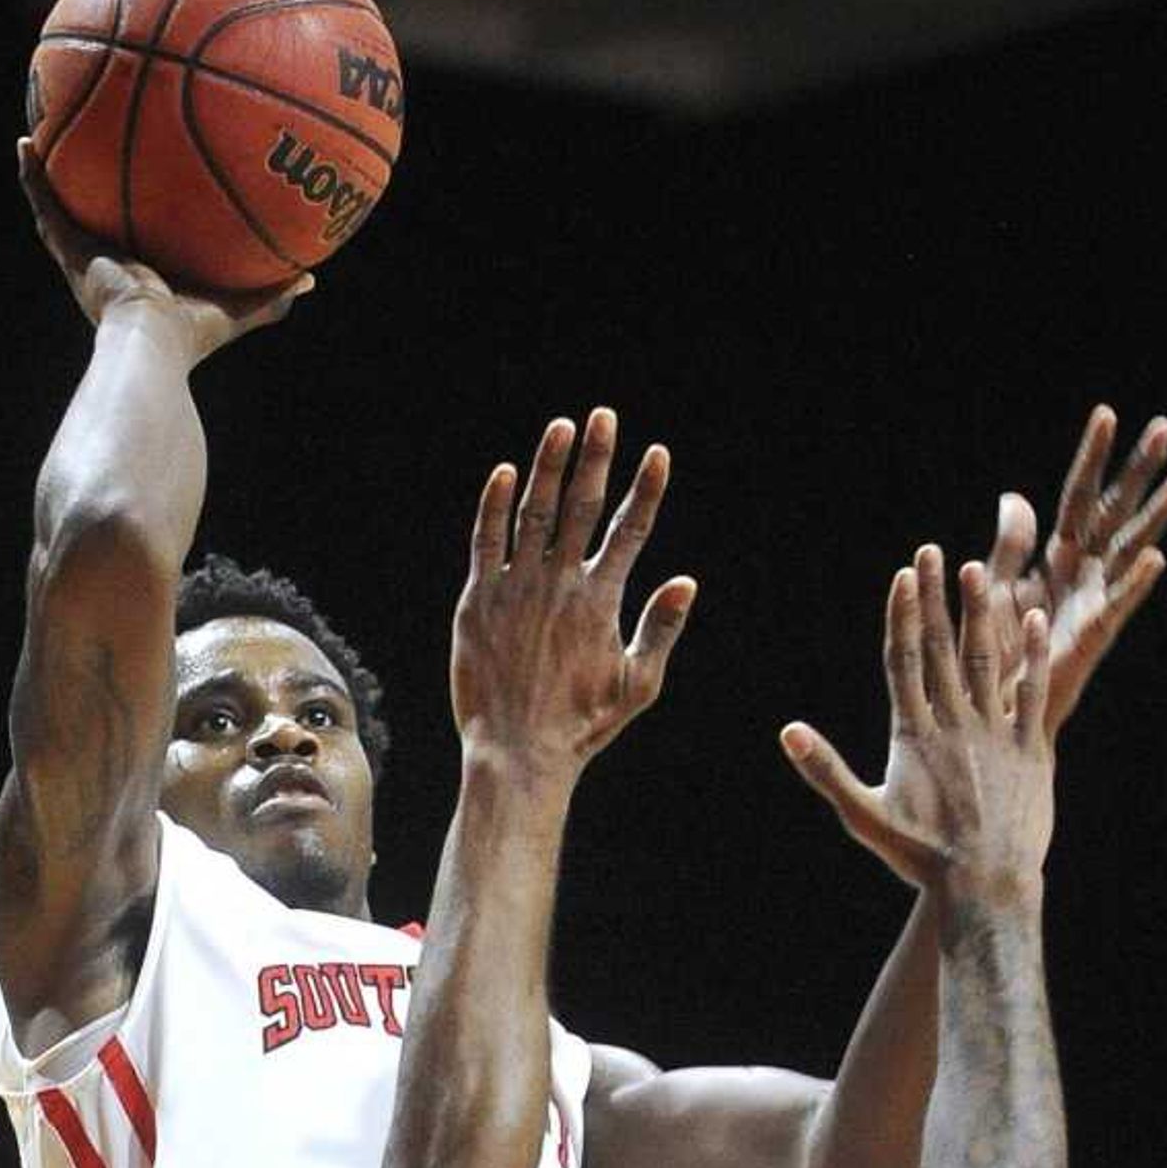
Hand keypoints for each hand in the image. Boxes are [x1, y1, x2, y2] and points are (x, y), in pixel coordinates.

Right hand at [18, 140, 310, 363]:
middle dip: (92, 189)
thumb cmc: (192, 335)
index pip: (139, 243)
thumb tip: (310, 279)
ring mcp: (84, 259)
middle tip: (87, 152)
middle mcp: (107, 268)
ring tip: (38, 135)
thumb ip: (272, 293)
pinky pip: (45, 206)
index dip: (139, 218)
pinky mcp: (68, 251)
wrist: (151, 344)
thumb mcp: (239, 307)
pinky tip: (24, 144)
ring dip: (49, 176)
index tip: (142, 191)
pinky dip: (32, 178)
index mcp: (142, 282)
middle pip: (97, 220)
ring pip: (62, 209)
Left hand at [451, 411, 696, 783]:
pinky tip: (506, 472)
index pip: (631, 530)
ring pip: (535, 512)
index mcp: (601, 601)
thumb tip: (687, 581)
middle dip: (598, 457)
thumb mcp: (638, 685)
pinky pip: (488, 540)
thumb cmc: (581, 726)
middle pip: (583, 506)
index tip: (658, 453)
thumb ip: (661, 630)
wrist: (518, 752)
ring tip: (562, 427)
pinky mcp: (479, 600)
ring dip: (549, 466)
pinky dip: (496, 504)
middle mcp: (561, 584)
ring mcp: (517, 588)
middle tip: (605, 416)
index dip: (646, 489)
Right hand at [782, 547, 1053, 894]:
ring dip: (981, 614)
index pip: (903, 660)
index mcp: (913, 734)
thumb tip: (788, 731)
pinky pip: (1034, 691)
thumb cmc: (920, 856)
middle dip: (936, 597)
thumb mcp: (863, 817)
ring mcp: (996, 732)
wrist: (985, 884)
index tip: (904, 576)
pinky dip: (1034, 655)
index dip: (902, 615)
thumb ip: (825, 770)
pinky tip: (1035, 620)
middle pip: (941, 648)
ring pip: (988, 659)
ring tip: (978, 572)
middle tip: (934, 552)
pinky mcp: (1031, 748)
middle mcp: (955, 723)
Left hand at [984, 404, 1166, 737]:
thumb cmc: (990, 653)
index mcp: (1057, 558)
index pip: (1078, 497)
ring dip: (1154, 517)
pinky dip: (1135, 581)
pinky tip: (1156, 556)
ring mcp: (1091, 602)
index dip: (1092, 458)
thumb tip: (1017, 496)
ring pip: (1128, 550)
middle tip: (1166, 427)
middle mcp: (1082, 574)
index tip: (1108, 413)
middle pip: (1114, 512)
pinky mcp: (1090, 637)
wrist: (989, 711)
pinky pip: (1116, 605)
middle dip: (1138, 472)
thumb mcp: (994, 585)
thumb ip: (1010, 544)